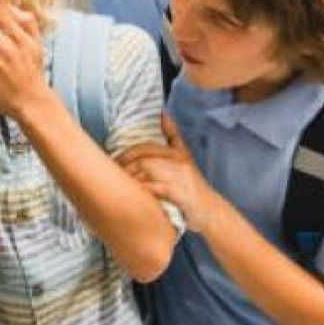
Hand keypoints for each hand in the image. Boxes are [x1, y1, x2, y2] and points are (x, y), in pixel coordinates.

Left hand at [118, 113, 217, 233]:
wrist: (211, 211)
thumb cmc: (192, 185)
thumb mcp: (185, 156)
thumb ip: (173, 135)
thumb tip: (163, 113)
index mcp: (177, 153)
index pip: (146, 149)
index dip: (126, 155)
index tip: (113, 162)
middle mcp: (179, 162)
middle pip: (145, 160)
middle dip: (125, 168)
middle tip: (112, 177)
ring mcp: (181, 177)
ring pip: (149, 172)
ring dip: (131, 179)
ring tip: (119, 187)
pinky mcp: (181, 193)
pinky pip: (156, 188)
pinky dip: (143, 191)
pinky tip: (134, 196)